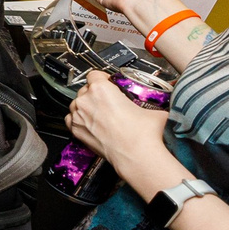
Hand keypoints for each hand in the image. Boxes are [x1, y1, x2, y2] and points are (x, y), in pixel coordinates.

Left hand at [66, 69, 177, 186]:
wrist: (137, 155)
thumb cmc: (143, 133)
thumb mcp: (153, 107)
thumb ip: (148, 100)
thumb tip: (157, 101)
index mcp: (102, 89)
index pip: (95, 74)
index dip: (103, 79)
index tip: (108, 84)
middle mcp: (86, 100)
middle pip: (85, 89)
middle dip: (96, 94)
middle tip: (109, 103)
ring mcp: (78, 116)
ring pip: (77, 104)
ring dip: (86, 106)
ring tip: (101, 114)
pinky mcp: (76, 131)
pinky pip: (71, 119)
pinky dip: (78, 119)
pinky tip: (91, 123)